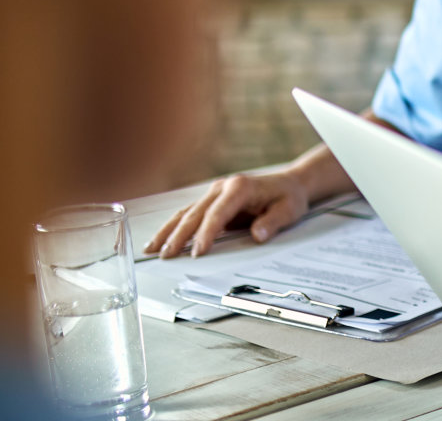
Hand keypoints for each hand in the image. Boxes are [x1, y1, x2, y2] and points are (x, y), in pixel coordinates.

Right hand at [144, 170, 310, 257]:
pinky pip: (188, 214)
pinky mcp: (210, 200)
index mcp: (240, 188)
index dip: (206, 234)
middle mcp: (222, 188)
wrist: (289, 184)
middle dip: (179, 236)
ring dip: (168, 231)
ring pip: (186, 213)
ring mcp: (214, 193)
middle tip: (167, 256)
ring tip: (152, 249)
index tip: (198, 252)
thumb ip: (273, 222)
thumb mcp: (289, 210)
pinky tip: (161, 240)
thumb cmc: (288, 196)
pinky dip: (173, 227)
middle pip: (195, 214)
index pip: (217, 214)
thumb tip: (258, 235)